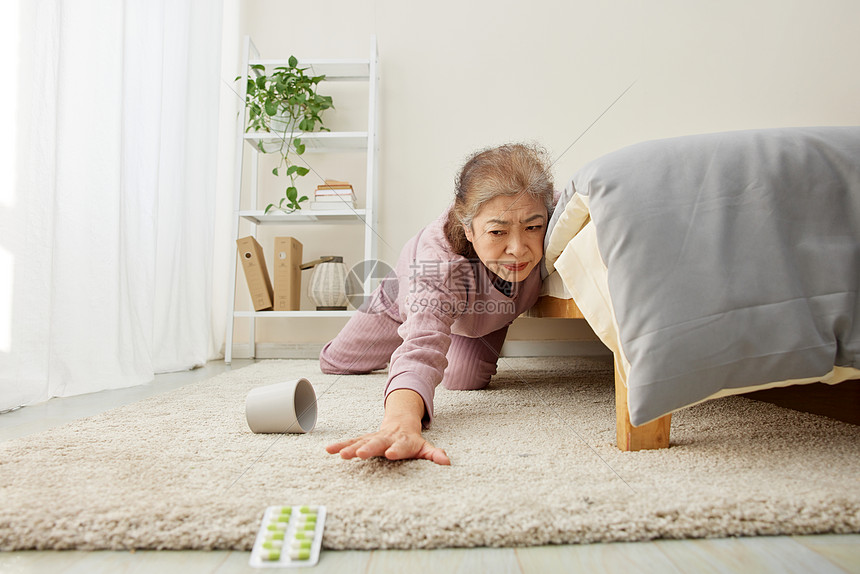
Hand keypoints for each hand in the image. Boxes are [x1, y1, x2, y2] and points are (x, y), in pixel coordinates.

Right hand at [324, 388, 450, 464]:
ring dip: (351, 448)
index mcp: (402, 441)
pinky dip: (341, 446)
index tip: (390, 454)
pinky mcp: (363, 440)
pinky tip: (329, 450)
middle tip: (360, 454)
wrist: (400, 423)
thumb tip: (446, 462)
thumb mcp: (424, 446)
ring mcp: (374, 438)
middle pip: (377, 443)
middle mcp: (386, 438)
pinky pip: (351, 442)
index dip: (396, 450)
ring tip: (341, 455)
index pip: (400, 446)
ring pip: (361, 442)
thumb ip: (433, 453)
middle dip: (369, 448)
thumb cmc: (412, 440)